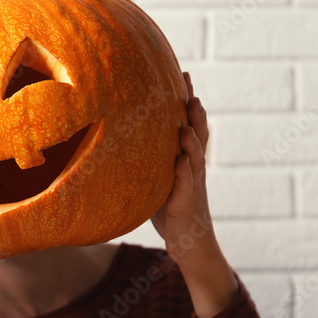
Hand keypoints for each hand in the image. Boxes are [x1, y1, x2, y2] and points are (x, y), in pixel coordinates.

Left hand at [151, 71, 217, 263]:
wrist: (189, 244)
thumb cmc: (170, 208)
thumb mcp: (157, 177)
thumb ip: (148, 157)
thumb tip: (120, 134)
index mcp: (186, 158)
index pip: (188, 123)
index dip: (187, 100)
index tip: (183, 74)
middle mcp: (193, 167)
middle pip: (197, 134)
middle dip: (194, 112)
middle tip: (190, 88)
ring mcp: (193, 185)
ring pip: (196, 158)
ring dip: (191, 141)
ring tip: (186, 123)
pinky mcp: (187, 204)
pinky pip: (186, 188)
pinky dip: (184, 174)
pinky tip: (181, 162)